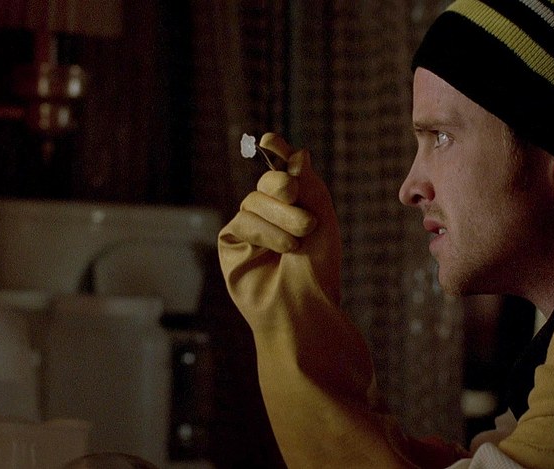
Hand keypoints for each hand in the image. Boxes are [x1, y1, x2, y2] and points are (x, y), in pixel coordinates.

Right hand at [218, 133, 341, 330]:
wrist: (305, 306)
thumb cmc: (319, 267)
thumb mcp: (321, 217)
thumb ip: (308, 183)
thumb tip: (298, 152)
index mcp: (294, 205)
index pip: (281, 170)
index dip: (276, 152)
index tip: (269, 140)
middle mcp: (269, 214)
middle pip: (269, 182)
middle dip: (285, 190)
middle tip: (302, 208)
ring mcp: (249, 228)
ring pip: (254, 200)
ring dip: (281, 218)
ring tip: (298, 242)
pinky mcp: (231, 245)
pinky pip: (242, 222)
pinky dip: (264, 232)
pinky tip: (282, 249)